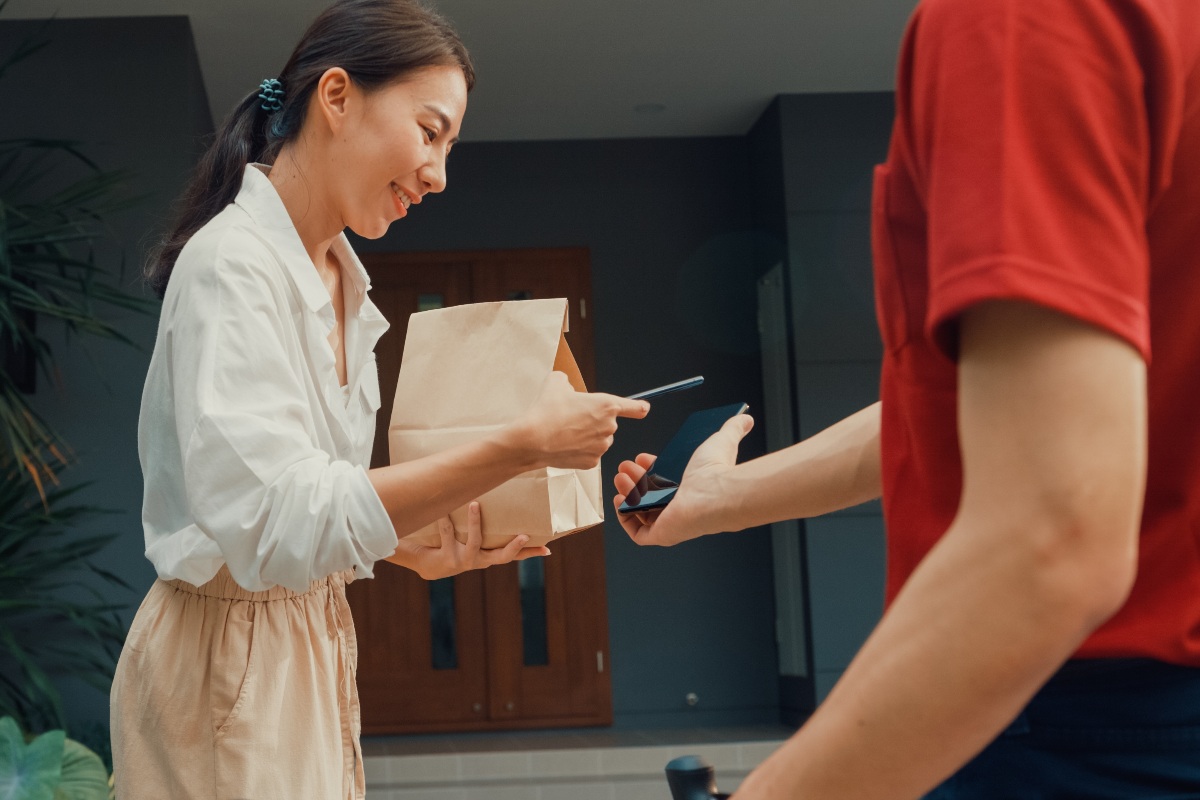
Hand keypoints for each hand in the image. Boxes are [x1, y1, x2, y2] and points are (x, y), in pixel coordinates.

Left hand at [390, 501, 550, 579]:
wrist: (426, 563)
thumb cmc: (452, 545)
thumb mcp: (470, 540)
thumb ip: (483, 528)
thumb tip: (488, 497)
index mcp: (488, 556)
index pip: (514, 556)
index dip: (530, 553)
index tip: (547, 549)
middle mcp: (479, 561)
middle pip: (502, 557)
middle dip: (514, 547)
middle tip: (526, 536)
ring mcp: (463, 561)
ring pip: (475, 540)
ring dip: (475, 522)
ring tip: (475, 503)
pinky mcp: (447, 558)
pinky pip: (448, 534)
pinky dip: (445, 519)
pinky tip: (443, 508)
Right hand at [510, 371, 649, 469]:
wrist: (532, 439)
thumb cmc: (546, 410)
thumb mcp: (556, 382)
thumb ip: (568, 382)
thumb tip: (567, 387)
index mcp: (607, 405)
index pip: (634, 408)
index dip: (638, 408)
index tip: (643, 410)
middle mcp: (609, 427)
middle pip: (607, 422)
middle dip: (593, 420)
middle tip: (571, 417)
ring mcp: (601, 447)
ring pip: (599, 439)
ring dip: (587, 435)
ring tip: (565, 431)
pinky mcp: (591, 462)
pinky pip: (589, 453)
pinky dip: (579, 450)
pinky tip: (564, 444)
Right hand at [612, 413, 753, 545]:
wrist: (716, 493)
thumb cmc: (717, 472)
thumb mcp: (721, 441)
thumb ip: (733, 428)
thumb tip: (746, 419)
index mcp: (689, 490)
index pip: (664, 482)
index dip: (649, 469)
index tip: (640, 457)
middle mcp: (680, 508)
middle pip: (649, 496)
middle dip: (633, 479)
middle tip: (625, 467)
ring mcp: (670, 523)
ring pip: (641, 512)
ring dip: (627, 494)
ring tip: (621, 477)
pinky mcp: (661, 534)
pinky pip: (637, 533)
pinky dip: (625, 517)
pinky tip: (620, 501)